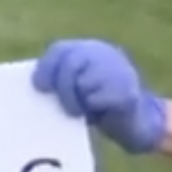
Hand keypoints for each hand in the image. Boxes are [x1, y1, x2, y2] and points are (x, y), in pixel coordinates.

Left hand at [33, 39, 168, 152]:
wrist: (137, 122)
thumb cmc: (97, 105)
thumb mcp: (77, 88)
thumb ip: (60, 82)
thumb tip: (35, 88)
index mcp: (88, 50)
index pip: (60, 50)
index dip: (46, 67)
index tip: (39, 86)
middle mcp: (103, 54)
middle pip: (70, 63)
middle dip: (60, 86)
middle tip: (61, 104)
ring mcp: (117, 70)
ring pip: (83, 81)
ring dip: (75, 99)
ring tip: (80, 110)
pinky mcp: (126, 91)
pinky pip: (97, 98)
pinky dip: (93, 107)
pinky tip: (101, 110)